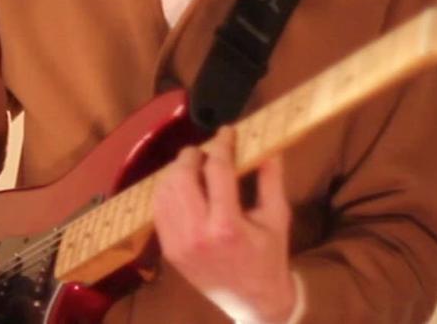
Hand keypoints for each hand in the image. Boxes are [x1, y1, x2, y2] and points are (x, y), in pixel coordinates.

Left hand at [152, 127, 297, 323]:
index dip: (221, 145)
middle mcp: (197, 234)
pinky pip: (159, 208)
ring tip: (194, 165)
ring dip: (178, 171)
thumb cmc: (269, 259)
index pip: (217, 171)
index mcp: (227, 227)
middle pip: (182, 176)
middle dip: (193, 155)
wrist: (253, 303)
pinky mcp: (168, 249)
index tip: (227, 131)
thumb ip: (271, 181)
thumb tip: (268, 147)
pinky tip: (181, 184)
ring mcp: (177, 243)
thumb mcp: (277, 220)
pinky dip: (167, 190)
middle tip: (206, 149)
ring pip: (165, 189)